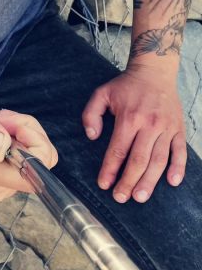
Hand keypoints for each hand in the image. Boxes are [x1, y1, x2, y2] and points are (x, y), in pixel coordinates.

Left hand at [82, 64, 186, 202]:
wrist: (155, 71)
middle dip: (128, 181)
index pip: (118, 150)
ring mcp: (166, 127)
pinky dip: (178, 167)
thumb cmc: (125, 86)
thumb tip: (92, 137)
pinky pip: (180, 151)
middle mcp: (149, 124)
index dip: (110, 169)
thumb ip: (90, 114)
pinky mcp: (179, 128)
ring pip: (159, 159)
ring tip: (140, 196)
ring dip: (150, 180)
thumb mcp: (101, 93)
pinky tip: (172, 182)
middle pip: (139, 159)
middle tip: (121, 197)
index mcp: (129, 117)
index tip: (104, 184)